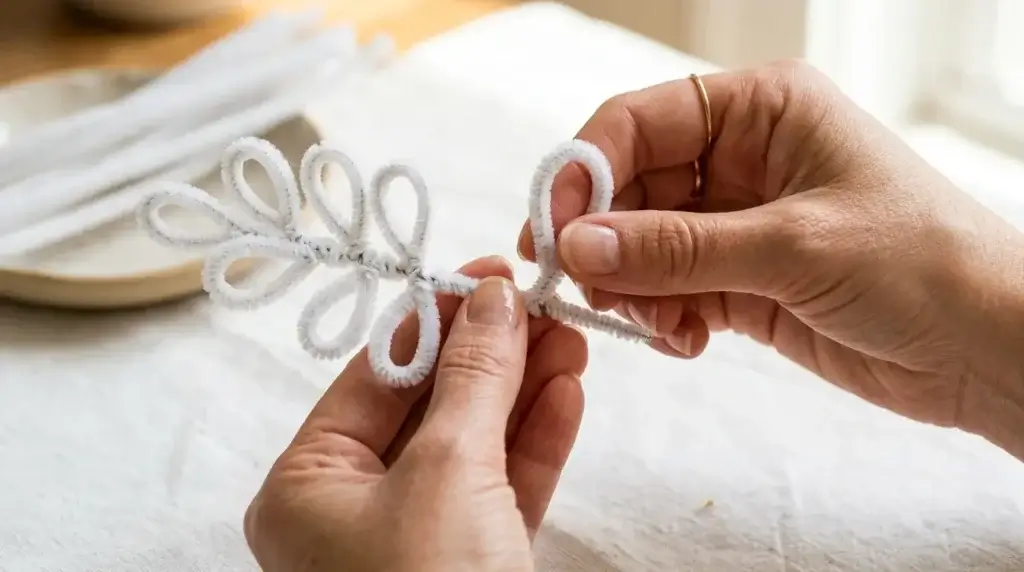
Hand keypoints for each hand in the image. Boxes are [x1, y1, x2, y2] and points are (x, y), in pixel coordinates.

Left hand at [244, 256, 587, 571]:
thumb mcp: (449, 472)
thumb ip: (472, 378)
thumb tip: (491, 300)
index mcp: (308, 485)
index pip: (375, 373)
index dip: (437, 317)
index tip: (492, 275)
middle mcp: (351, 510)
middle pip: (430, 404)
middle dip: (492, 353)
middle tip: (541, 302)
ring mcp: (415, 539)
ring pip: (474, 444)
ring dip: (523, 389)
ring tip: (568, 335)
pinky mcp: (471, 563)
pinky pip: (503, 490)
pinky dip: (536, 442)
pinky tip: (567, 393)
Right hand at [517, 61, 1023, 457]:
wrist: (988, 349)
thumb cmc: (920, 265)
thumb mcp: (792, 246)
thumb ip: (677, 247)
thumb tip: (577, 244)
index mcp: (761, 110)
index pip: (638, 121)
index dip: (585, 170)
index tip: (551, 228)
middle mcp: (741, 157)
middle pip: (628, 187)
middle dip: (605, 242)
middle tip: (591, 291)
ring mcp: (736, 222)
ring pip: (640, 245)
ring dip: (632, 288)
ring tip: (660, 325)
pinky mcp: (738, 279)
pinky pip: (667, 290)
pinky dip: (660, 318)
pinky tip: (686, 341)